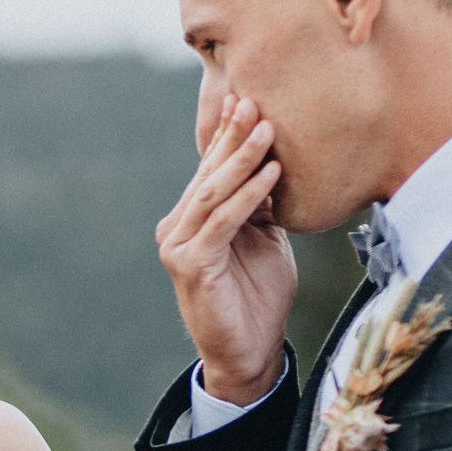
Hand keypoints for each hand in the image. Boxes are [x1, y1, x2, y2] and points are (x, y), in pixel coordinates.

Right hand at [156, 93, 295, 404]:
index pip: (210, 169)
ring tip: (269, 131)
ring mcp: (179, 246)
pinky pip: (222, 222)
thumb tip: (274, 160)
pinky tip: (271, 174)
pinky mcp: (190, 265)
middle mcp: (177, 227)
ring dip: (243, 159)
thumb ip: (260, 204)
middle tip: (255, 102)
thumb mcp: (264, 238)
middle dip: (233, 136)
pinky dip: (248, 196)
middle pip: (209, 174)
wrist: (249, 351)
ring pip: (213, 193)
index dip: (227, 135)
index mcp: (193, 218)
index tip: (247, 99)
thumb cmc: (258, 296)